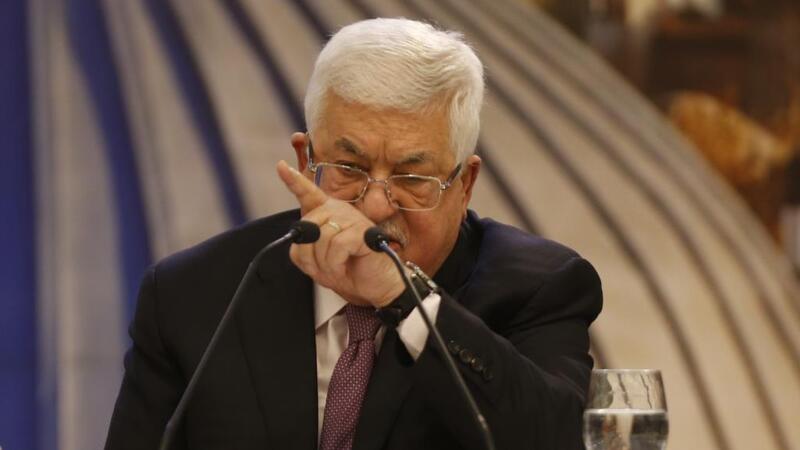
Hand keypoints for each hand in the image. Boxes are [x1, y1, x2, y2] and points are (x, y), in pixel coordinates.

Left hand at [276, 160, 404, 306]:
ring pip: (320, 239)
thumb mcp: (316, 262)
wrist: (375, 287)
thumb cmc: (348, 271)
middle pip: (305, 229)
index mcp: (327, 214)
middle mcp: (339, 210)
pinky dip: (336, 264)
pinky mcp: (362, 230)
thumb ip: (302, 248)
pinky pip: (336, 246)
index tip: (281, 166)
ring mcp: (352, 218)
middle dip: (310, 256)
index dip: (293, 180)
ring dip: (324, 263)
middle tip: (325, 267)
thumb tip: (302, 237)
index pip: (308, 193)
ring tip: (338, 267)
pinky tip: (345, 266)